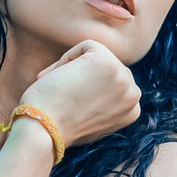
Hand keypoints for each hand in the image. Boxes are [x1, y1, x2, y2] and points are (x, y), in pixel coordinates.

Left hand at [21, 37, 140, 148]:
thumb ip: (104, 105)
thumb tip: (95, 84)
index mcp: (132, 111)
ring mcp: (122, 77)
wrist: (44, 130)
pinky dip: (67, 58)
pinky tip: (58, 77)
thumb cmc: (58, 127)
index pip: (116, 84)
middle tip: (61, 93)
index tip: (71, 102)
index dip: (90, 88)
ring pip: (98, 55)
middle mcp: (132, 94)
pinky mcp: (106, 61)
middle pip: (110, 68)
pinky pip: (86, 46)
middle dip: (85, 76)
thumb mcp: (91, 120)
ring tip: (59, 86)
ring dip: (76, 66)